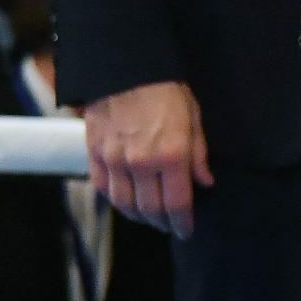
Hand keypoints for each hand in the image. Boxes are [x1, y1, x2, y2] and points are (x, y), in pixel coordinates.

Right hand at [83, 80, 213, 238]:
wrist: (126, 69)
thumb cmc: (167, 90)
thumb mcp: (194, 118)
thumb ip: (199, 154)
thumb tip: (206, 183)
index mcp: (170, 155)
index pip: (177, 203)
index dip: (183, 222)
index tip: (187, 230)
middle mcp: (140, 163)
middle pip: (150, 209)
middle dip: (163, 223)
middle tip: (171, 226)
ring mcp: (113, 161)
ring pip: (124, 204)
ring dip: (139, 217)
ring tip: (151, 218)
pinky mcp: (94, 154)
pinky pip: (103, 188)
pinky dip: (116, 201)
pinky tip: (127, 202)